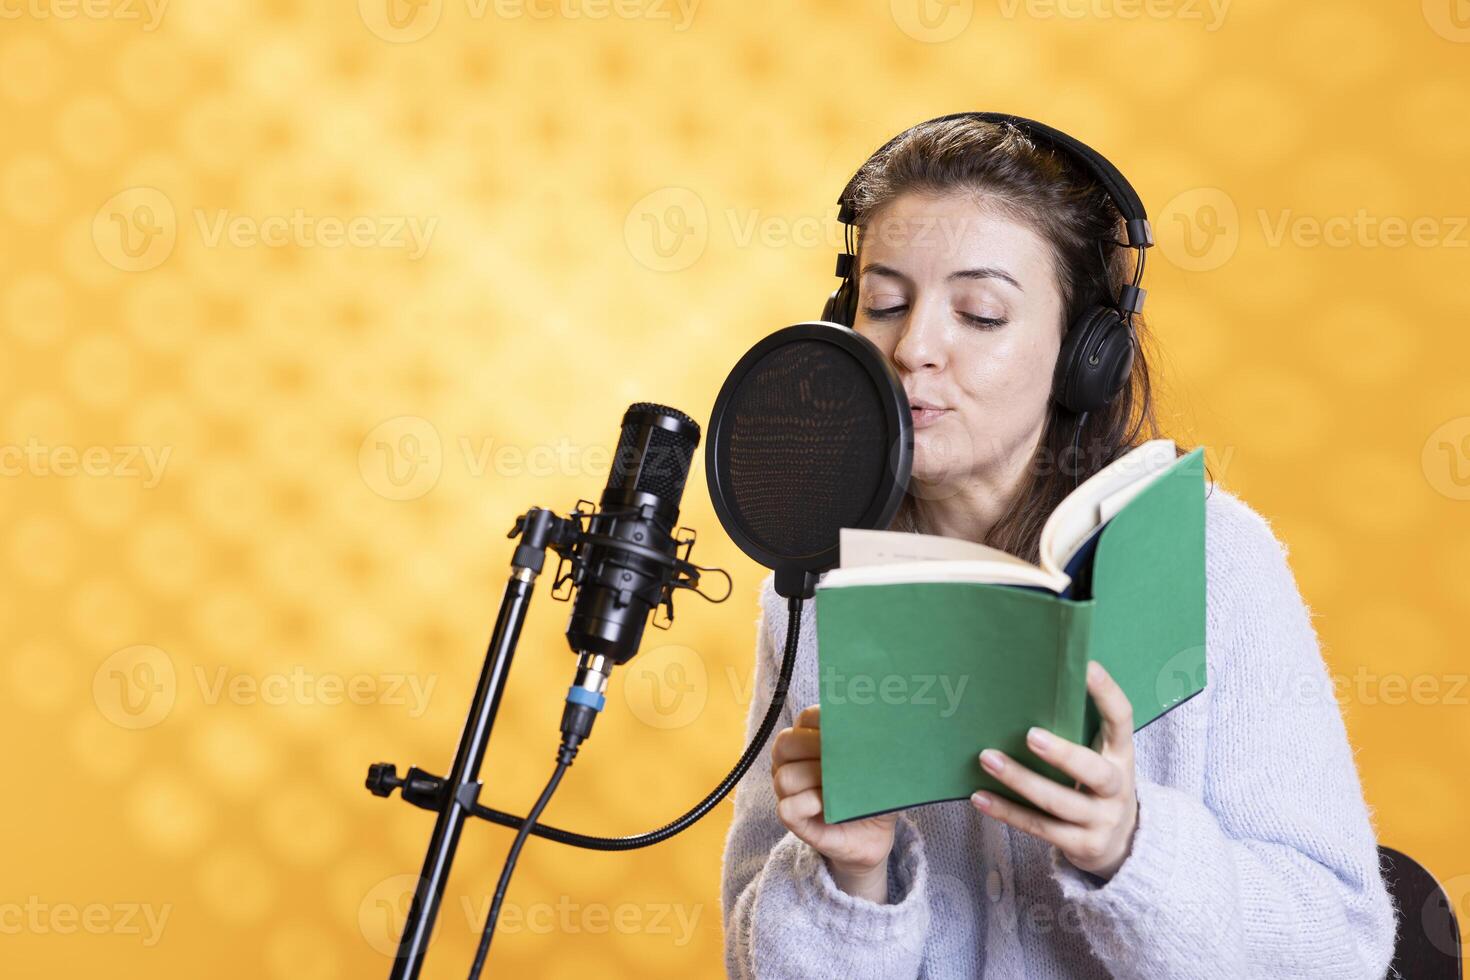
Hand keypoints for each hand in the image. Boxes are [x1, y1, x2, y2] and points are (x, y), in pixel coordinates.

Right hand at [771, 704, 898, 888]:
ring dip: (812, 779)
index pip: (806, 719)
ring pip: (785, 777)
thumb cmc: (872, 793)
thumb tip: (884, 728)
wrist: (874, 833)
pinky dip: (807, 804)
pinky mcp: (794, 821)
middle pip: (786, 743)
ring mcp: (789, 792)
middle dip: (813, 747)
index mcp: (810, 741)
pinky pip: (787, 808)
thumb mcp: (877, 767)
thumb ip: (874, 746)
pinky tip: (825, 804)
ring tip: (838, 787)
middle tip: (842, 759)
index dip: (823, 720)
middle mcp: (792, 763)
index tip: (848, 731)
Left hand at [970, 660, 1139, 880]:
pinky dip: (1007, 811)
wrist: (1122, 843)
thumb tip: (1027, 685)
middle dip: (1062, 755)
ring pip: (1057, 802)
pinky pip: (1039, 828)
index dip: (1107, 693)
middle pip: (1094, 771)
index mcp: (1121, 754)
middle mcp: (1117, 788)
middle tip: (1029, 735)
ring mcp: (1101, 820)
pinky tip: (979, 796)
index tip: (1087, 666)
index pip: (1122, 719)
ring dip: (1019, 780)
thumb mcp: (1099, 755)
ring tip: (987, 759)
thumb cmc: (1096, 784)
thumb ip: (1076, 729)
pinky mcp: (1082, 845)